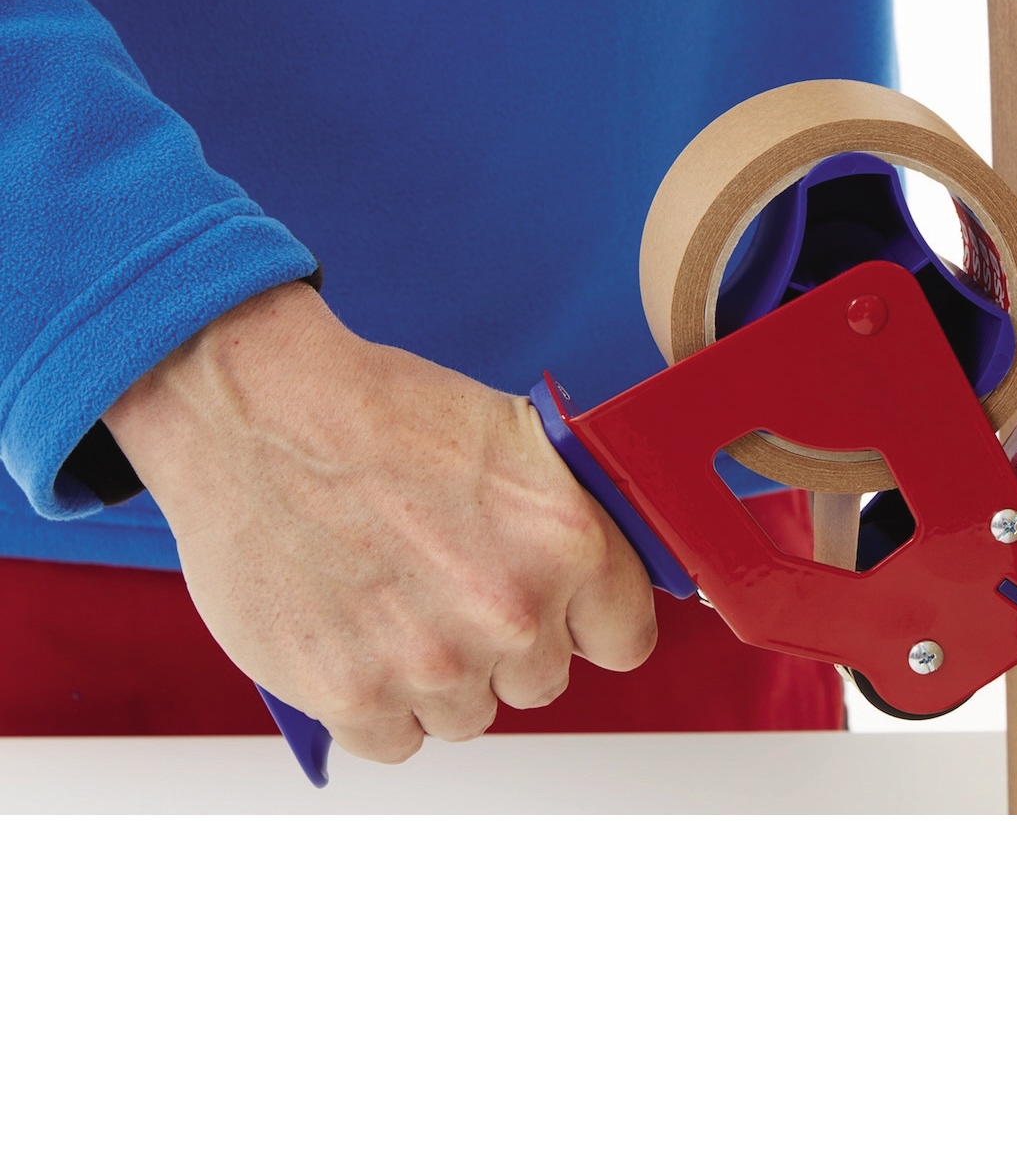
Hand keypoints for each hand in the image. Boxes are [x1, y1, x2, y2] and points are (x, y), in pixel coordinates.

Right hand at [106, 282, 655, 762]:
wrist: (255, 412)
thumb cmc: (376, 412)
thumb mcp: (515, 440)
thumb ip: (566, 525)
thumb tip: (595, 581)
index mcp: (566, 542)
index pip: (624, 639)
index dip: (588, 624)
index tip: (563, 615)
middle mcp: (511, 612)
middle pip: (541, 682)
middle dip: (506, 647)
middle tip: (453, 591)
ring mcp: (432, 662)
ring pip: (467, 716)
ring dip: (440, 680)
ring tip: (397, 606)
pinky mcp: (350, 695)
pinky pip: (394, 742)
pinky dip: (376, 706)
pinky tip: (358, 640)